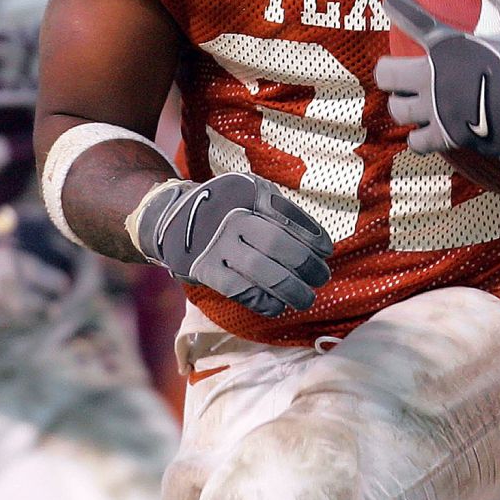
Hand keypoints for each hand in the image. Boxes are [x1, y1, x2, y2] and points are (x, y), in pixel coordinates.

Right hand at [130, 173, 330, 317]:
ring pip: (261, 271)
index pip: (288, 218)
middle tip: (321, 278)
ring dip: (290, 289)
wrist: (173, 218)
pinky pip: (239, 290)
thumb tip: (317, 243)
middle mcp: (232, 217)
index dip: (312, 237)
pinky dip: (263, 301)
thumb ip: (280, 210)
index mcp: (248, 194)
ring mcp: (217, 244)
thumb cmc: (226, 207)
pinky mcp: (205, 269)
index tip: (325, 252)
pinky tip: (278, 306)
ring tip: (306, 299)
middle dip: (306, 265)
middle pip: (278, 244)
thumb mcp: (251, 192)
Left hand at [374, 0, 499, 182]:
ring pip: (398, 110)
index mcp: (449, 45)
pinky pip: (418, 142)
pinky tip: (427, 132)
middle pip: (386, 74)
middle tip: (400, 72)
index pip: (411, 18)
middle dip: (389, 71)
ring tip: (412, 103)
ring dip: (403, 104)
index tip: (392, 1)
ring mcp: (438, 111)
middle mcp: (434, 78)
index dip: (397, 6)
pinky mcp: (448, 138)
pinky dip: (420, 137)